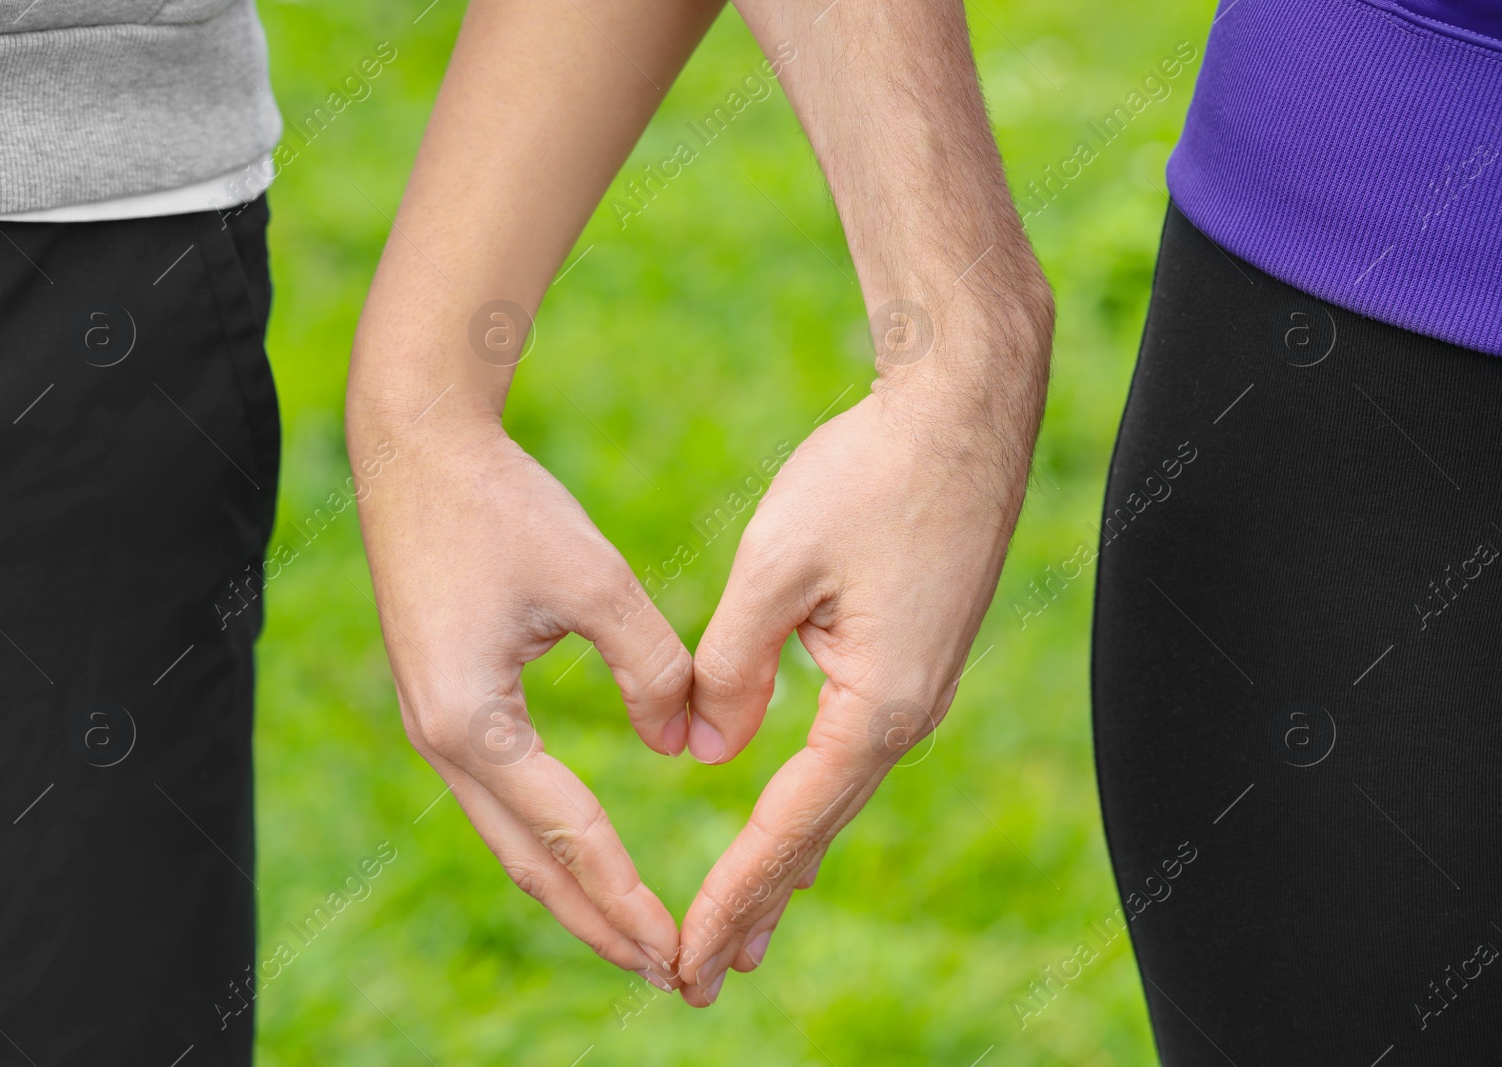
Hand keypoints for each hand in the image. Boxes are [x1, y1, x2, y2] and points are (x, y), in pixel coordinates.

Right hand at [352, 415, 692, 989]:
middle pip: (531, 862)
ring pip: (513, 837)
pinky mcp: (445, 702)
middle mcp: (443, 741)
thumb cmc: (504, 505)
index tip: (680, 950)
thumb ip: (654, 668)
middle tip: (669, 975)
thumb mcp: (597, 581)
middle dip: (599, 924)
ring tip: (635, 938)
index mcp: (474, 723)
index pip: (570, 835)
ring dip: (574, 890)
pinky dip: (550, 840)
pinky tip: (588, 855)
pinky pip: (503, 797)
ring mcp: (435, 725)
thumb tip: (687, 746)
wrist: (418, 447)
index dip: (628, 897)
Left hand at [675, 309, 1047, 1004]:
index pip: (789, 824)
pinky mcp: (915, 656)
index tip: (687, 954)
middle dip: (762, 902)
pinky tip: (792, 819)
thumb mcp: (772, 568)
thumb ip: (728, 667)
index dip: (735, 891)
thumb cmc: (868, 476)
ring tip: (744, 925)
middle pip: (820, 830)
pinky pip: (852, 751)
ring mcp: (919, 687)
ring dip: (787, 860)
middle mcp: (908, 713)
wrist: (963, 408)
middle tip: (706, 976)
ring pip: (837, 795)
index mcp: (878, 704)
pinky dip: (811, 800)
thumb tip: (703, 750)